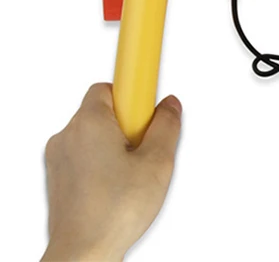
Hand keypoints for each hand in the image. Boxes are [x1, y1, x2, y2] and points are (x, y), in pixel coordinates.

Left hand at [42, 83, 181, 260]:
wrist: (82, 255)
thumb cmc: (112, 213)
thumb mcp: (158, 162)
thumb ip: (167, 126)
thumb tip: (169, 107)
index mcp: (90, 122)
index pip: (110, 84)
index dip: (134, 91)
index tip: (148, 94)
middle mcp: (68, 135)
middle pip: (104, 110)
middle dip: (129, 122)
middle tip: (146, 146)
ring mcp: (59, 158)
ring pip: (95, 134)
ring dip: (115, 144)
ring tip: (133, 172)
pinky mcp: (58, 179)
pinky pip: (84, 155)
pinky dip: (101, 162)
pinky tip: (118, 185)